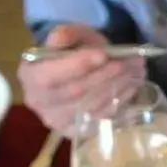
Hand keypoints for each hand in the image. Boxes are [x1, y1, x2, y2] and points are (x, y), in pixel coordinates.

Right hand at [17, 24, 145, 133]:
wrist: (77, 72)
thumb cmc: (72, 52)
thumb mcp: (72, 36)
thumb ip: (67, 34)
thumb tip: (60, 37)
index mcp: (30, 76)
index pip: (50, 76)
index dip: (78, 66)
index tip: (104, 54)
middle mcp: (38, 103)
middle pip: (75, 93)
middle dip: (106, 76)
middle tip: (130, 62)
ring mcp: (57, 121)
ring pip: (91, 108)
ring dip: (117, 88)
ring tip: (136, 71)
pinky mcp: (77, 132)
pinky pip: (101, 120)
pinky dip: (120, 103)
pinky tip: (132, 87)